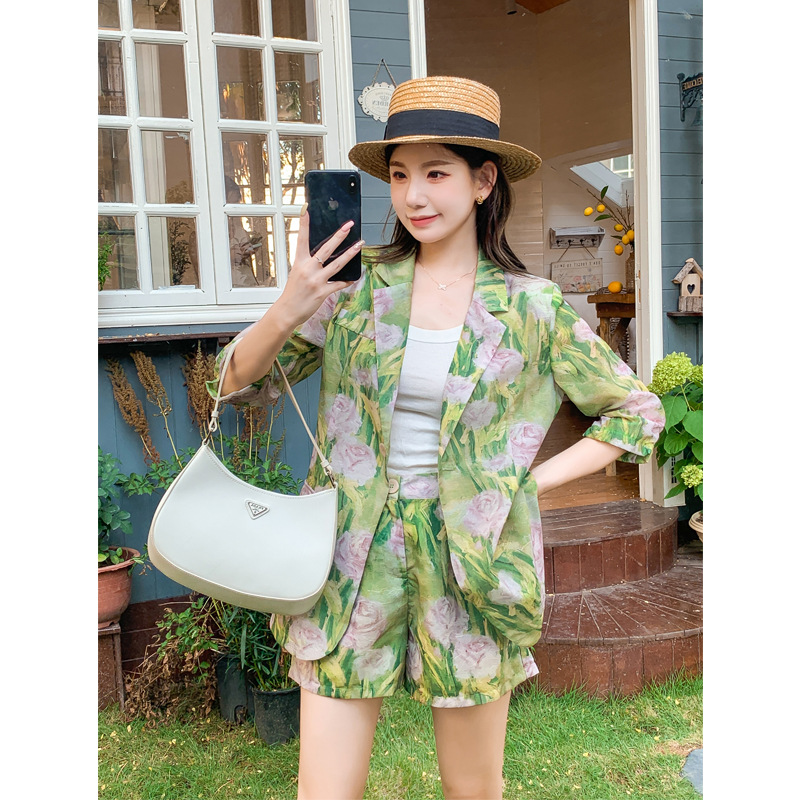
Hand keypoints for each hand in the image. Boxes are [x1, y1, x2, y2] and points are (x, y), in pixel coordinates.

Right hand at [273, 211, 362, 328]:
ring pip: (337, 264)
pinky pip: (339, 284)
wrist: (287, 312)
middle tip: (348, 225)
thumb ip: (308, 264)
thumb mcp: (296, 274)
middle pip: (326, 249)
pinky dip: (347, 280)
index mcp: (299, 263)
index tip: (306, 210)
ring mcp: (316, 280)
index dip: (304, 224)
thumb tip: (322, 256)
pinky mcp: (323, 292)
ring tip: (360, 244)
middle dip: (339, 236)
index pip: (301, 239)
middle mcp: (308, 269)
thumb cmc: (292, 293)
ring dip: (350, 253)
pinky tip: (355, 276)